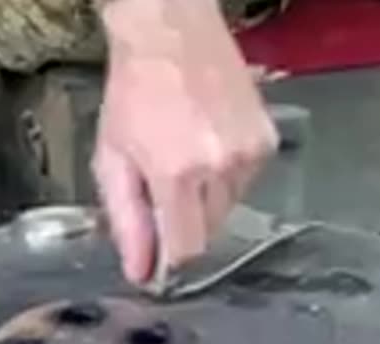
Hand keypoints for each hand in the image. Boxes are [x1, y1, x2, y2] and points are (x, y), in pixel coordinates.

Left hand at [93, 0, 277, 284]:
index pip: (186, 250)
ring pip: (228, 210)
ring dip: (205, 201)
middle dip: (182, 224)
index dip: (168, 260)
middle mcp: (220, 168)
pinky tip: (206, 148)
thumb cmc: (133, 94)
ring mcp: (249, 154)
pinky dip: (225, 178)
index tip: (156, 259)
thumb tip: (140, 271)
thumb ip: (127, 220)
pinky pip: (246, 184)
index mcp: (177, 175)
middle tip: (162, 190)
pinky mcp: (266, 142)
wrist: (170, 36)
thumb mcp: (112, 159)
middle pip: (208, 233)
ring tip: (184, 161)